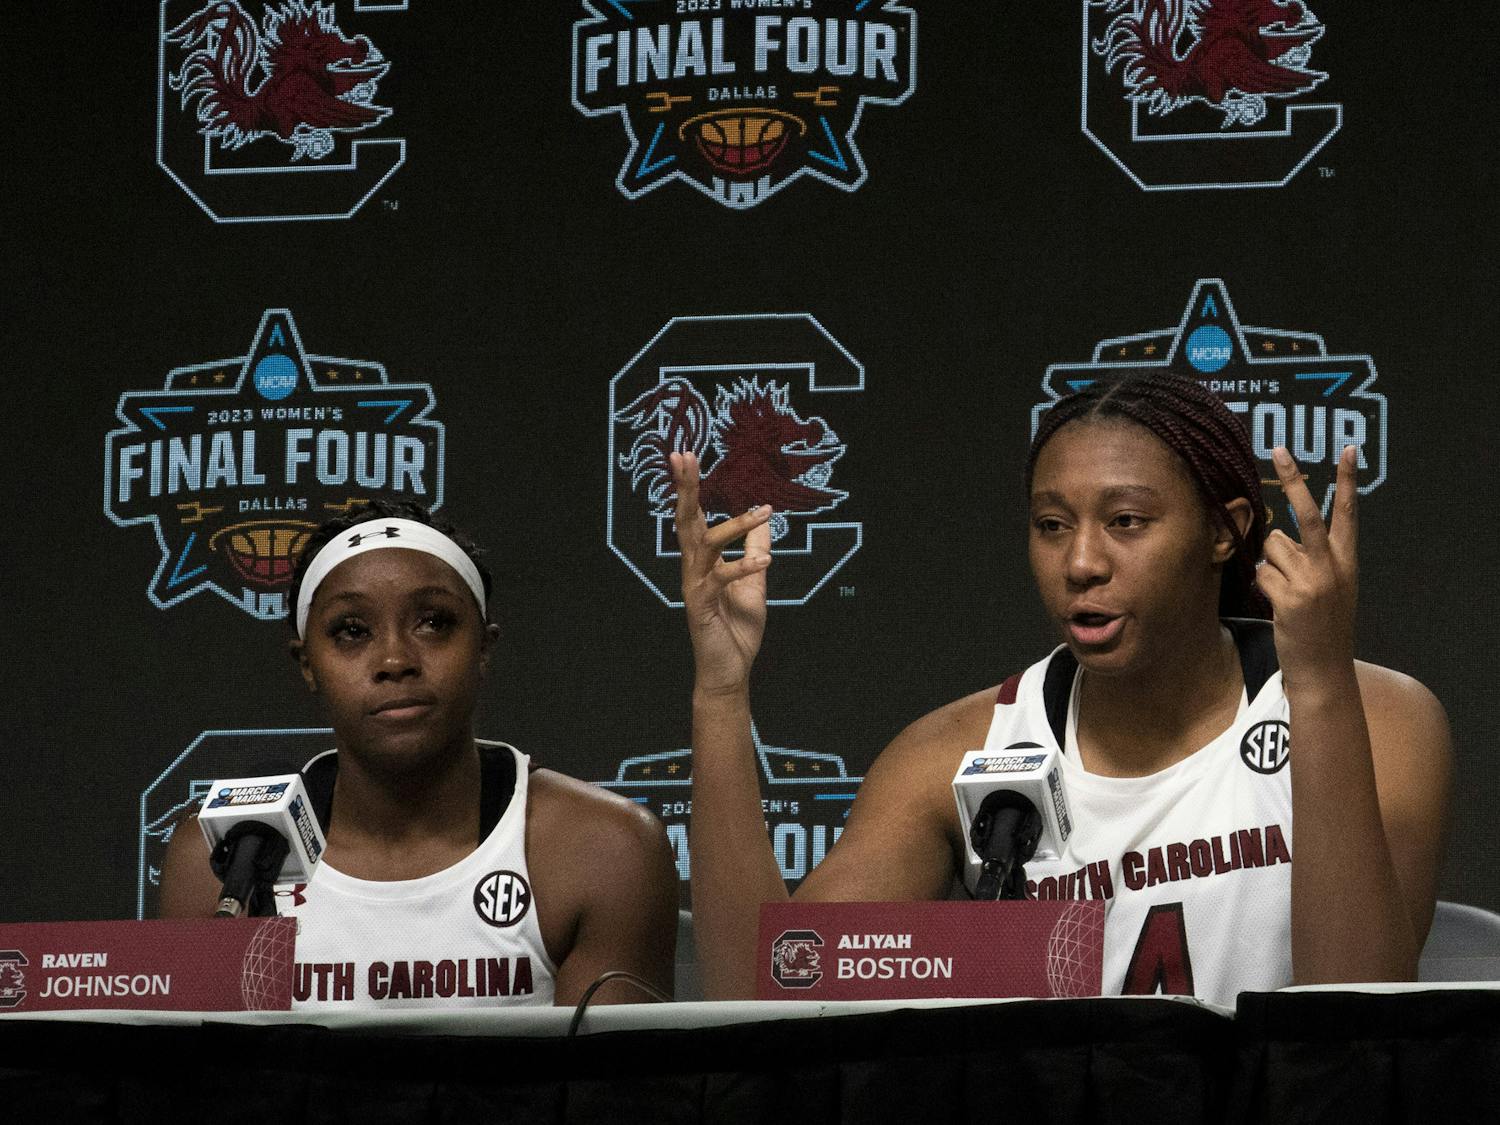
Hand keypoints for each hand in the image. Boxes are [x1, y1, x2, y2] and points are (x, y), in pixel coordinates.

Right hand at [671, 452, 772, 696]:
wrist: (728, 670)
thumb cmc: (736, 628)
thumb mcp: (754, 582)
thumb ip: (755, 551)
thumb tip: (766, 523)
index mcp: (701, 561)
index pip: (692, 516)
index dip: (689, 487)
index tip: (687, 455)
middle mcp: (692, 568)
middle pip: (685, 520)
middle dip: (686, 488)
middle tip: (684, 456)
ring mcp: (694, 586)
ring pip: (706, 545)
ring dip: (733, 526)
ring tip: (763, 512)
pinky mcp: (702, 606)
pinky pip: (722, 580)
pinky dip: (745, 567)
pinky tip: (766, 559)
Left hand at [1257, 445, 1358, 689]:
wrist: (1324, 669)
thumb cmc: (1322, 627)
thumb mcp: (1331, 588)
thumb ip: (1311, 559)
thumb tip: (1278, 535)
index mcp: (1347, 561)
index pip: (1348, 513)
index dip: (1346, 480)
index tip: (1348, 449)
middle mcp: (1333, 566)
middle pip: (1308, 513)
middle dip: (1292, 479)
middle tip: (1277, 448)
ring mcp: (1313, 581)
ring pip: (1273, 547)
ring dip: (1270, 565)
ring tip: (1285, 593)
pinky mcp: (1292, 598)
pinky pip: (1261, 575)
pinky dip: (1263, 588)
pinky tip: (1278, 608)